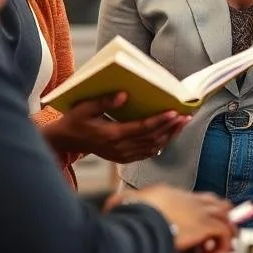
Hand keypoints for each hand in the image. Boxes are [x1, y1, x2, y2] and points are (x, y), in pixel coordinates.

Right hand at [42, 92, 189, 161]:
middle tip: (186, 115)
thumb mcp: (85, 107)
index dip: (160, 120)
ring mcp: (122, 155)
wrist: (66, 141)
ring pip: (152, 147)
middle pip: (152, 138)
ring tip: (183, 123)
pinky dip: (161, 144)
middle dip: (171, 127)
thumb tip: (125, 94)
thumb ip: (105, 101)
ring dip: (170, 135)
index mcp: (111, 135)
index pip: (142, 128)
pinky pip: (147, 153)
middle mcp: (119, 148)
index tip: (174, 112)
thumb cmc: (75, 120)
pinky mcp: (123, 158)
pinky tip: (170, 135)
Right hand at [107, 185, 234, 252]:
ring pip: (226, 215)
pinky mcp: (206, 224)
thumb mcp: (126, 204)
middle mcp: (189, 200)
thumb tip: (109, 206)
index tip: (198, 224)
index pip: (194, 198)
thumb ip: (122, 203)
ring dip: (226, 231)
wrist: (142, 219)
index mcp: (171, 195)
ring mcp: (200, 211)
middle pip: (217, 202)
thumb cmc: (132, 214)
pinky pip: (225, 232)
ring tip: (218, 246)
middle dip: (221, 216)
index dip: (200, 211)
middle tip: (216, 233)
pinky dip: (222, 244)